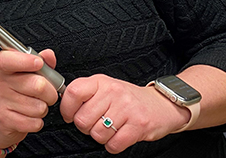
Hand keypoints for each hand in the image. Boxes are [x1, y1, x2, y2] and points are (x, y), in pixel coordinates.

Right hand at [0, 49, 58, 147]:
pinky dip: (38, 122)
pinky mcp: (5, 120)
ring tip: (35, 106)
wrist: (4, 120)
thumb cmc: (21, 94)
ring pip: (39, 107)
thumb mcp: (31, 75)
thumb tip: (49, 55)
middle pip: (38, 85)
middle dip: (50, 93)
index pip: (7, 59)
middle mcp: (2, 83)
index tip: (38, 63)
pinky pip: (35, 122)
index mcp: (7, 68)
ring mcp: (2, 101)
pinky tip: (29, 117)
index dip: (24, 60)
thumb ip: (43, 63)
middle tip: (46, 94)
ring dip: (43, 108)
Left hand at [60, 74, 190, 153]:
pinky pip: (114, 144)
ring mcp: (127, 108)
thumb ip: (86, 95)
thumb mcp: (105, 88)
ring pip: (97, 134)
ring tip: (111, 128)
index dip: (67, 109)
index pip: (73, 92)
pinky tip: (119, 136)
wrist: (161, 105)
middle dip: (86, 127)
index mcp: (101, 81)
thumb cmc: (128, 99)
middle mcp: (113, 92)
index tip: (70, 116)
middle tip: (96, 124)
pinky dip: (114, 145)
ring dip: (101, 137)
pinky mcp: (139, 125)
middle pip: (82, 119)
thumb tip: (64, 107)